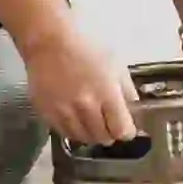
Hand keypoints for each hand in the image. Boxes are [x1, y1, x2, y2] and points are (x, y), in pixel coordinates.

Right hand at [22, 26, 144, 151]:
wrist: (49, 44)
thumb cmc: (86, 50)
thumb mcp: (115, 65)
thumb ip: (127, 90)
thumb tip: (134, 110)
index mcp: (106, 93)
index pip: (121, 130)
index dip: (127, 131)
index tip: (126, 127)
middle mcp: (86, 107)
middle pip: (104, 138)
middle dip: (110, 133)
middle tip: (109, 123)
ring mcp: (65, 113)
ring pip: (85, 139)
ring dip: (92, 134)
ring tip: (93, 122)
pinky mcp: (48, 115)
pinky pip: (66, 134)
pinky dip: (75, 131)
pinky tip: (77, 119)